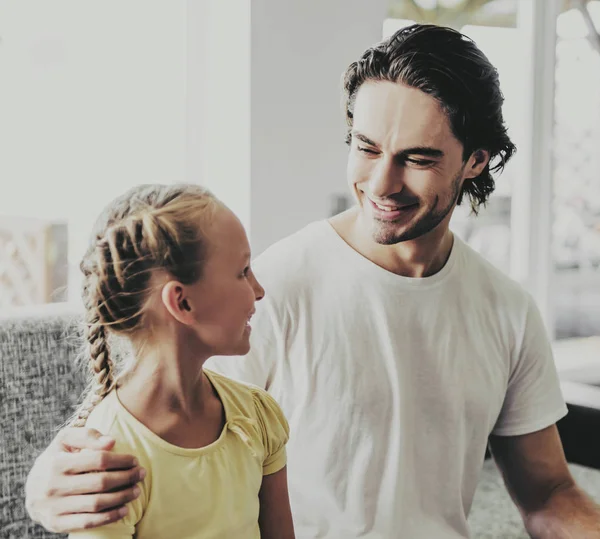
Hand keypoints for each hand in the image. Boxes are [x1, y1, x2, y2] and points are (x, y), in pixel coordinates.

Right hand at [25, 427, 144, 532]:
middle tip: (141, 474)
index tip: (134, 460)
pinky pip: (88, 522)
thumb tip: (111, 442)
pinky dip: (109, 517)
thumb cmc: (56, 458)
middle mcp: (53, 486)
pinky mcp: (56, 524)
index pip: (98, 460)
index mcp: (56, 463)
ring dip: (122, 497)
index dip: (121, 460)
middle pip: (100, 483)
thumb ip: (87, 436)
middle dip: (126, 478)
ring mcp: (54, 507)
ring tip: (136, 490)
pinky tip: (124, 509)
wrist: (31, 490)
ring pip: (97, 504)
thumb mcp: (65, 440)